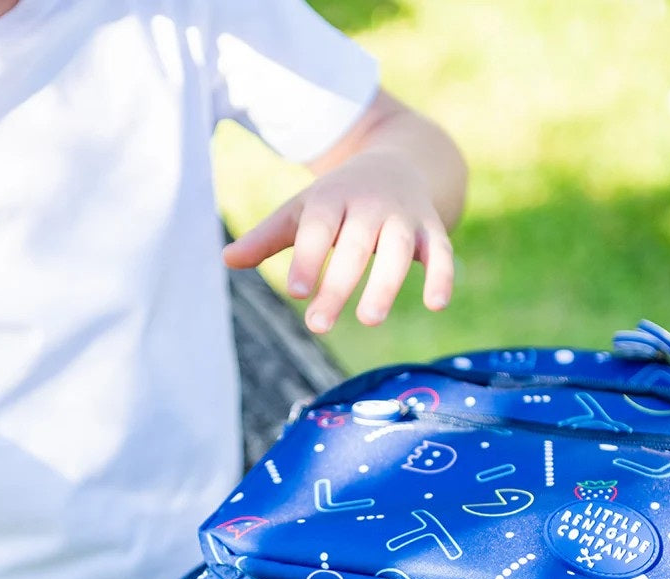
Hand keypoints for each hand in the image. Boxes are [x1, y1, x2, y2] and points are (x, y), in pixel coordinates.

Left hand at [222, 150, 454, 332]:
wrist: (398, 162)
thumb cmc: (337, 200)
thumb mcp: (301, 212)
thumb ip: (267, 238)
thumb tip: (227, 260)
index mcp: (331, 199)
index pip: (318, 229)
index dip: (309, 258)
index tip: (297, 292)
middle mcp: (370, 205)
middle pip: (356, 246)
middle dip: (338, 285)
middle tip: (318, 326)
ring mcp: (404, 216)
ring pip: (398, 249)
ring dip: (386, 283)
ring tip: (368, 320)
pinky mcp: (432, 229)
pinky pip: (441, 252)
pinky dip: (442, 275)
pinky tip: (435, 305)